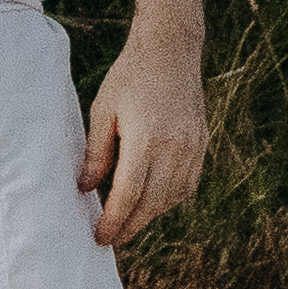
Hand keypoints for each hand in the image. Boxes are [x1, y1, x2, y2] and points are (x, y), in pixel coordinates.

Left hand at [79, 41, 210, 245]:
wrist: (170, 51)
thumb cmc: (130, 78)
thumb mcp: (102, 111)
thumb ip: (96, 153)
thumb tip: (85, 189)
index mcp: (146, 140)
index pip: (128, 195)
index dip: (114, 221)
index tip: (101, 236)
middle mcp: (174, 148)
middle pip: (152, 203)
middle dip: (131, 226)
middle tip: (112, 237)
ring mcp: (192, 147)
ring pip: (172, 197)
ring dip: (151, 214)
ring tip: (129, 220)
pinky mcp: (201, 143)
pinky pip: (188, 184)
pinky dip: (170, 198)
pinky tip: (153, 200)